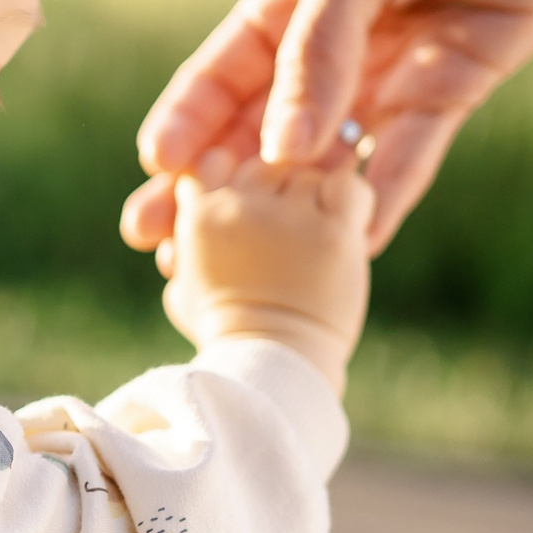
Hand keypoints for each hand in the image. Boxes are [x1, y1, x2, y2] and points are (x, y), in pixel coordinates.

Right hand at [122, 0, 532, 254]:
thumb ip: (317, 51)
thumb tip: (281, 152)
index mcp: (289, 0)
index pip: (221, 75)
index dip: (186, 122)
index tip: (154, 170)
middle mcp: (332, 48)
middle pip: (260, 133)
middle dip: (215, 190)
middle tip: (166, 246)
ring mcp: (391, 73)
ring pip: (327, 159)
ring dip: (289, 211)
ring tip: (250, 266)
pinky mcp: (455, 88)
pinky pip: (411, 156)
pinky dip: (385, 198)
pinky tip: (354, 246)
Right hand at [160, 155, 373, 389]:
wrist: (275, 370)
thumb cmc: (230, 337)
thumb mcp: (188, 294)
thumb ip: (186, 253)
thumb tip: (180, 242)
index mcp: (200, 217)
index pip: (212, 162)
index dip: (230, 178)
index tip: (244, 206)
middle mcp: (241, 207)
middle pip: (264, 165)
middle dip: (277, 192)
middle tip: (287, 232)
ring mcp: (289, 217)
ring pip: (308, 173)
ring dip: (315, 201)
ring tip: (314, 241)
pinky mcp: (334, 232)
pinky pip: (350, 188)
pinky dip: (352, 202)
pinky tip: (344, 227)